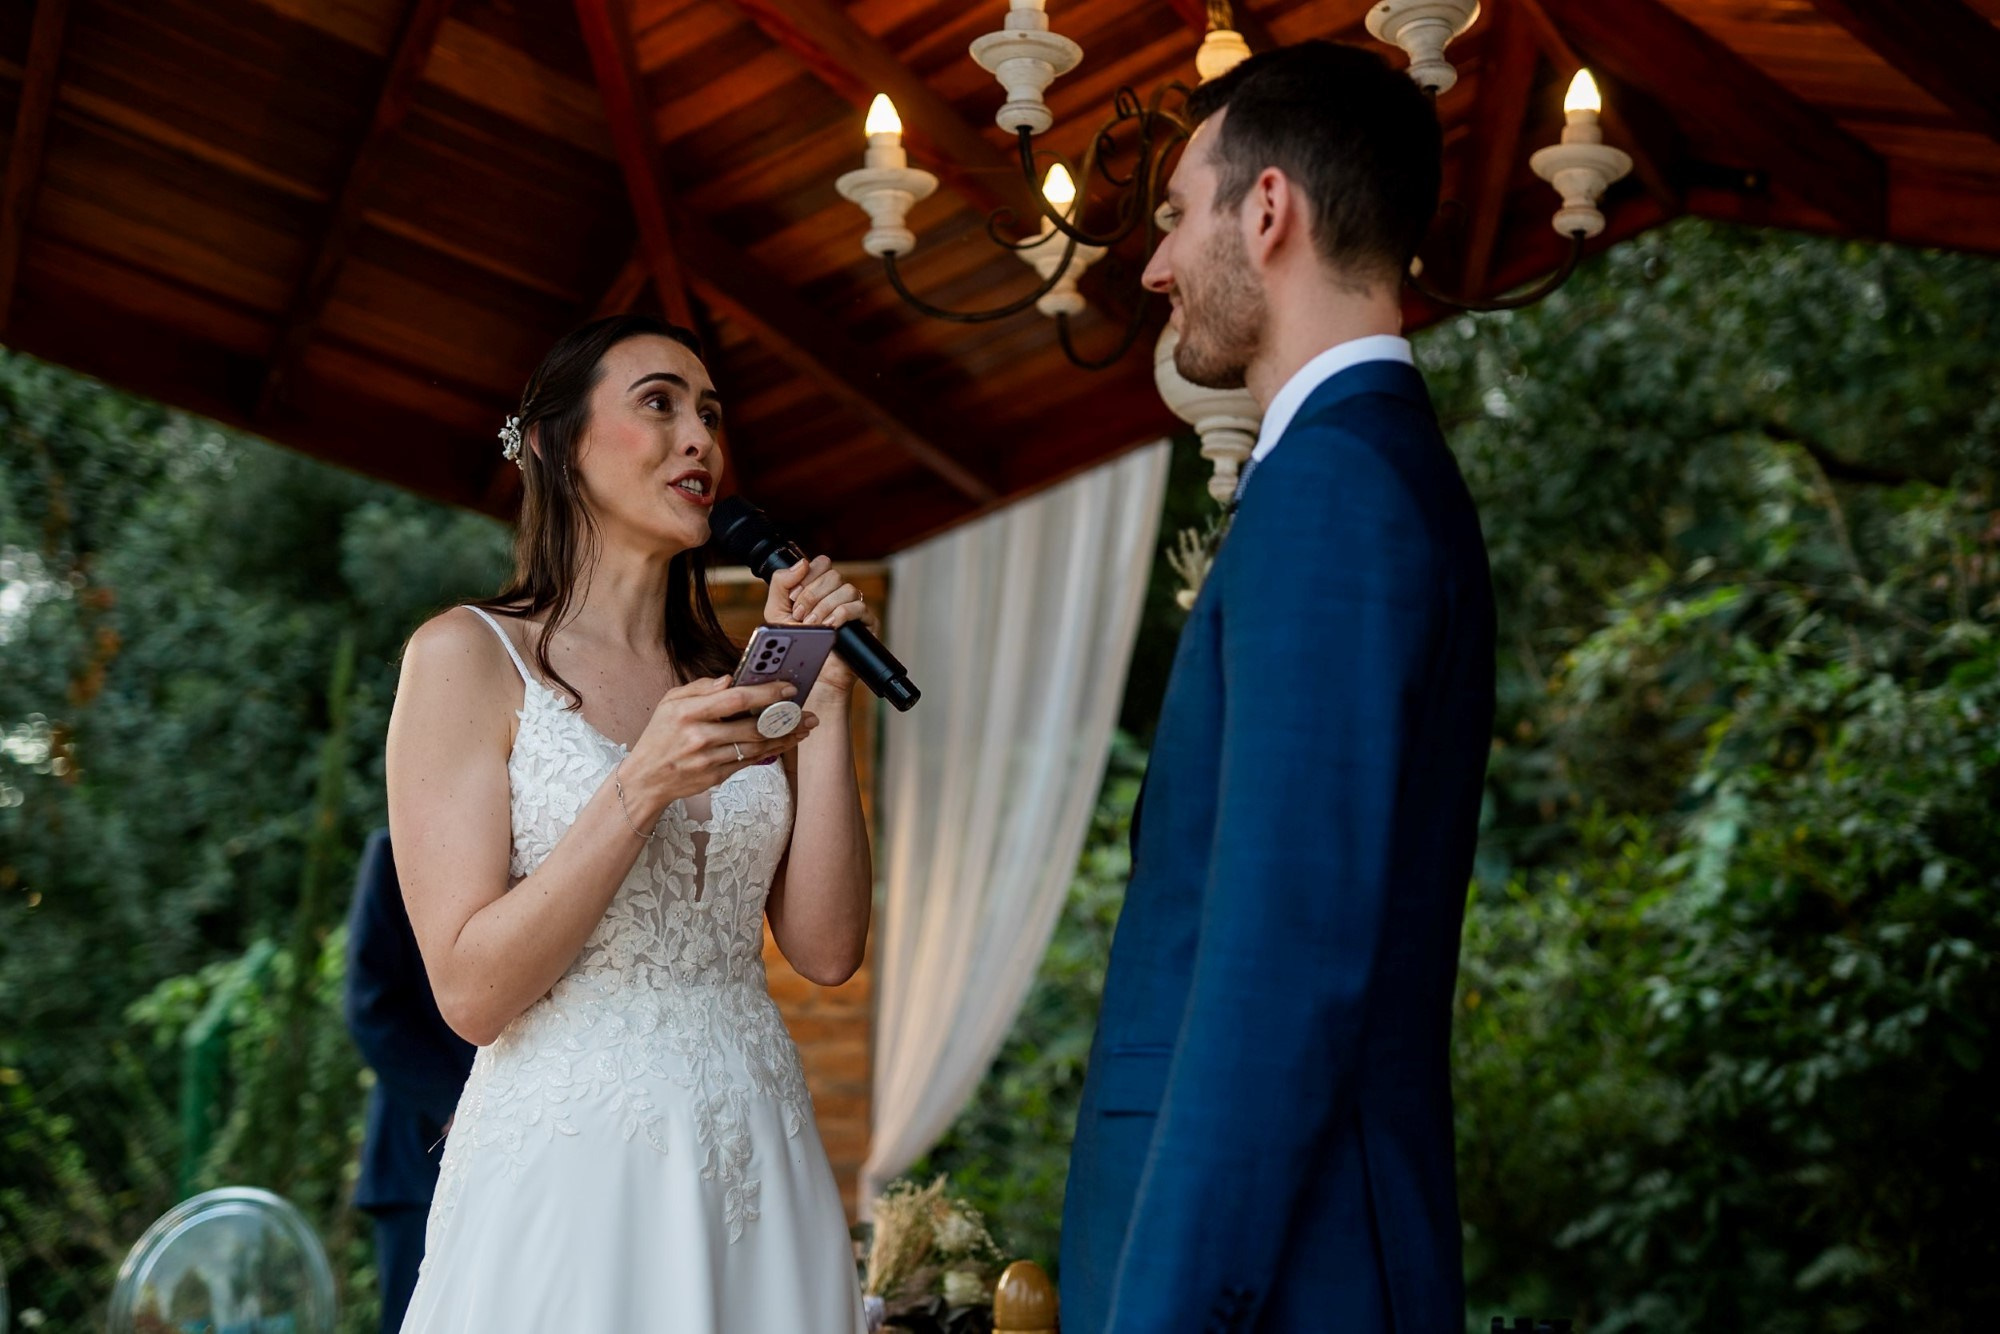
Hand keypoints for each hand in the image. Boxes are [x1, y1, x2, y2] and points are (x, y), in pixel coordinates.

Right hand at [622, 677, 819, 809]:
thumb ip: (700, 687)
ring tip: (804, 728)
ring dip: (784, 738)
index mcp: (688, 713)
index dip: (765, 693)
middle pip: (752, 727)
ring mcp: (709, 760)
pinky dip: (770, 752)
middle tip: (807, 713)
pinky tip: (785, 743)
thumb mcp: (670, 702)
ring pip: (756, 747)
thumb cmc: (659, 735)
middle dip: (785, 719)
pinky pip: (749, 762)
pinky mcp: (716, 776)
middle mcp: (700, 737)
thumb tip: (730, 679)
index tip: (787, 688)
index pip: (735, 699)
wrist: (646, 779)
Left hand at [765, 556, 879, 695]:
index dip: (807, 576)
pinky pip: (858, 607)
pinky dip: (839, 615)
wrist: (810, 677)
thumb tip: (802, 562)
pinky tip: (829, 627)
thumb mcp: (776, 612)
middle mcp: (838, 596)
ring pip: (846, 589)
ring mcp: (854, 608)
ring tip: (813, 625)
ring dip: (824, 607)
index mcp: (819, 589)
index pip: (822, 564)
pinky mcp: (866, 624)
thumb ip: (781, 584)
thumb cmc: (795, 647)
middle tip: (800, 615)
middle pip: (833, 575)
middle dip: (812, 595)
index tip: (793, 597)